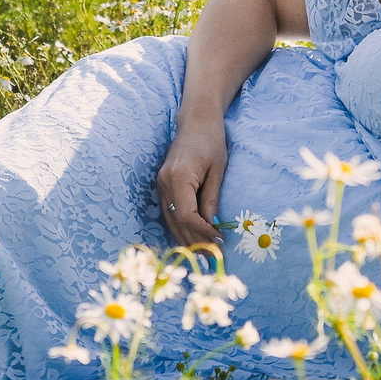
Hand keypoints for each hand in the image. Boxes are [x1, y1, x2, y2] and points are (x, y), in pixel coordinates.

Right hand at [155, 119, 228, 248]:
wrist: (196, 121)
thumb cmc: (211, 141)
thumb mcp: (217, 170)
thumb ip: (211, 199)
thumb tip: (213, 227)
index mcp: (178, 177)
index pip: (187, 215)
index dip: (202, 232)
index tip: (220, 241)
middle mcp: (164, 183)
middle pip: (177, 222)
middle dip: (195, 241)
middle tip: (214, 258)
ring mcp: (160, 185)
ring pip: (171, 221)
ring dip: (187, 239)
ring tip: (205, 254)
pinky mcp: (162, 187)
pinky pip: (170, 213)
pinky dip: (181, 228)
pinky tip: (193, 239)